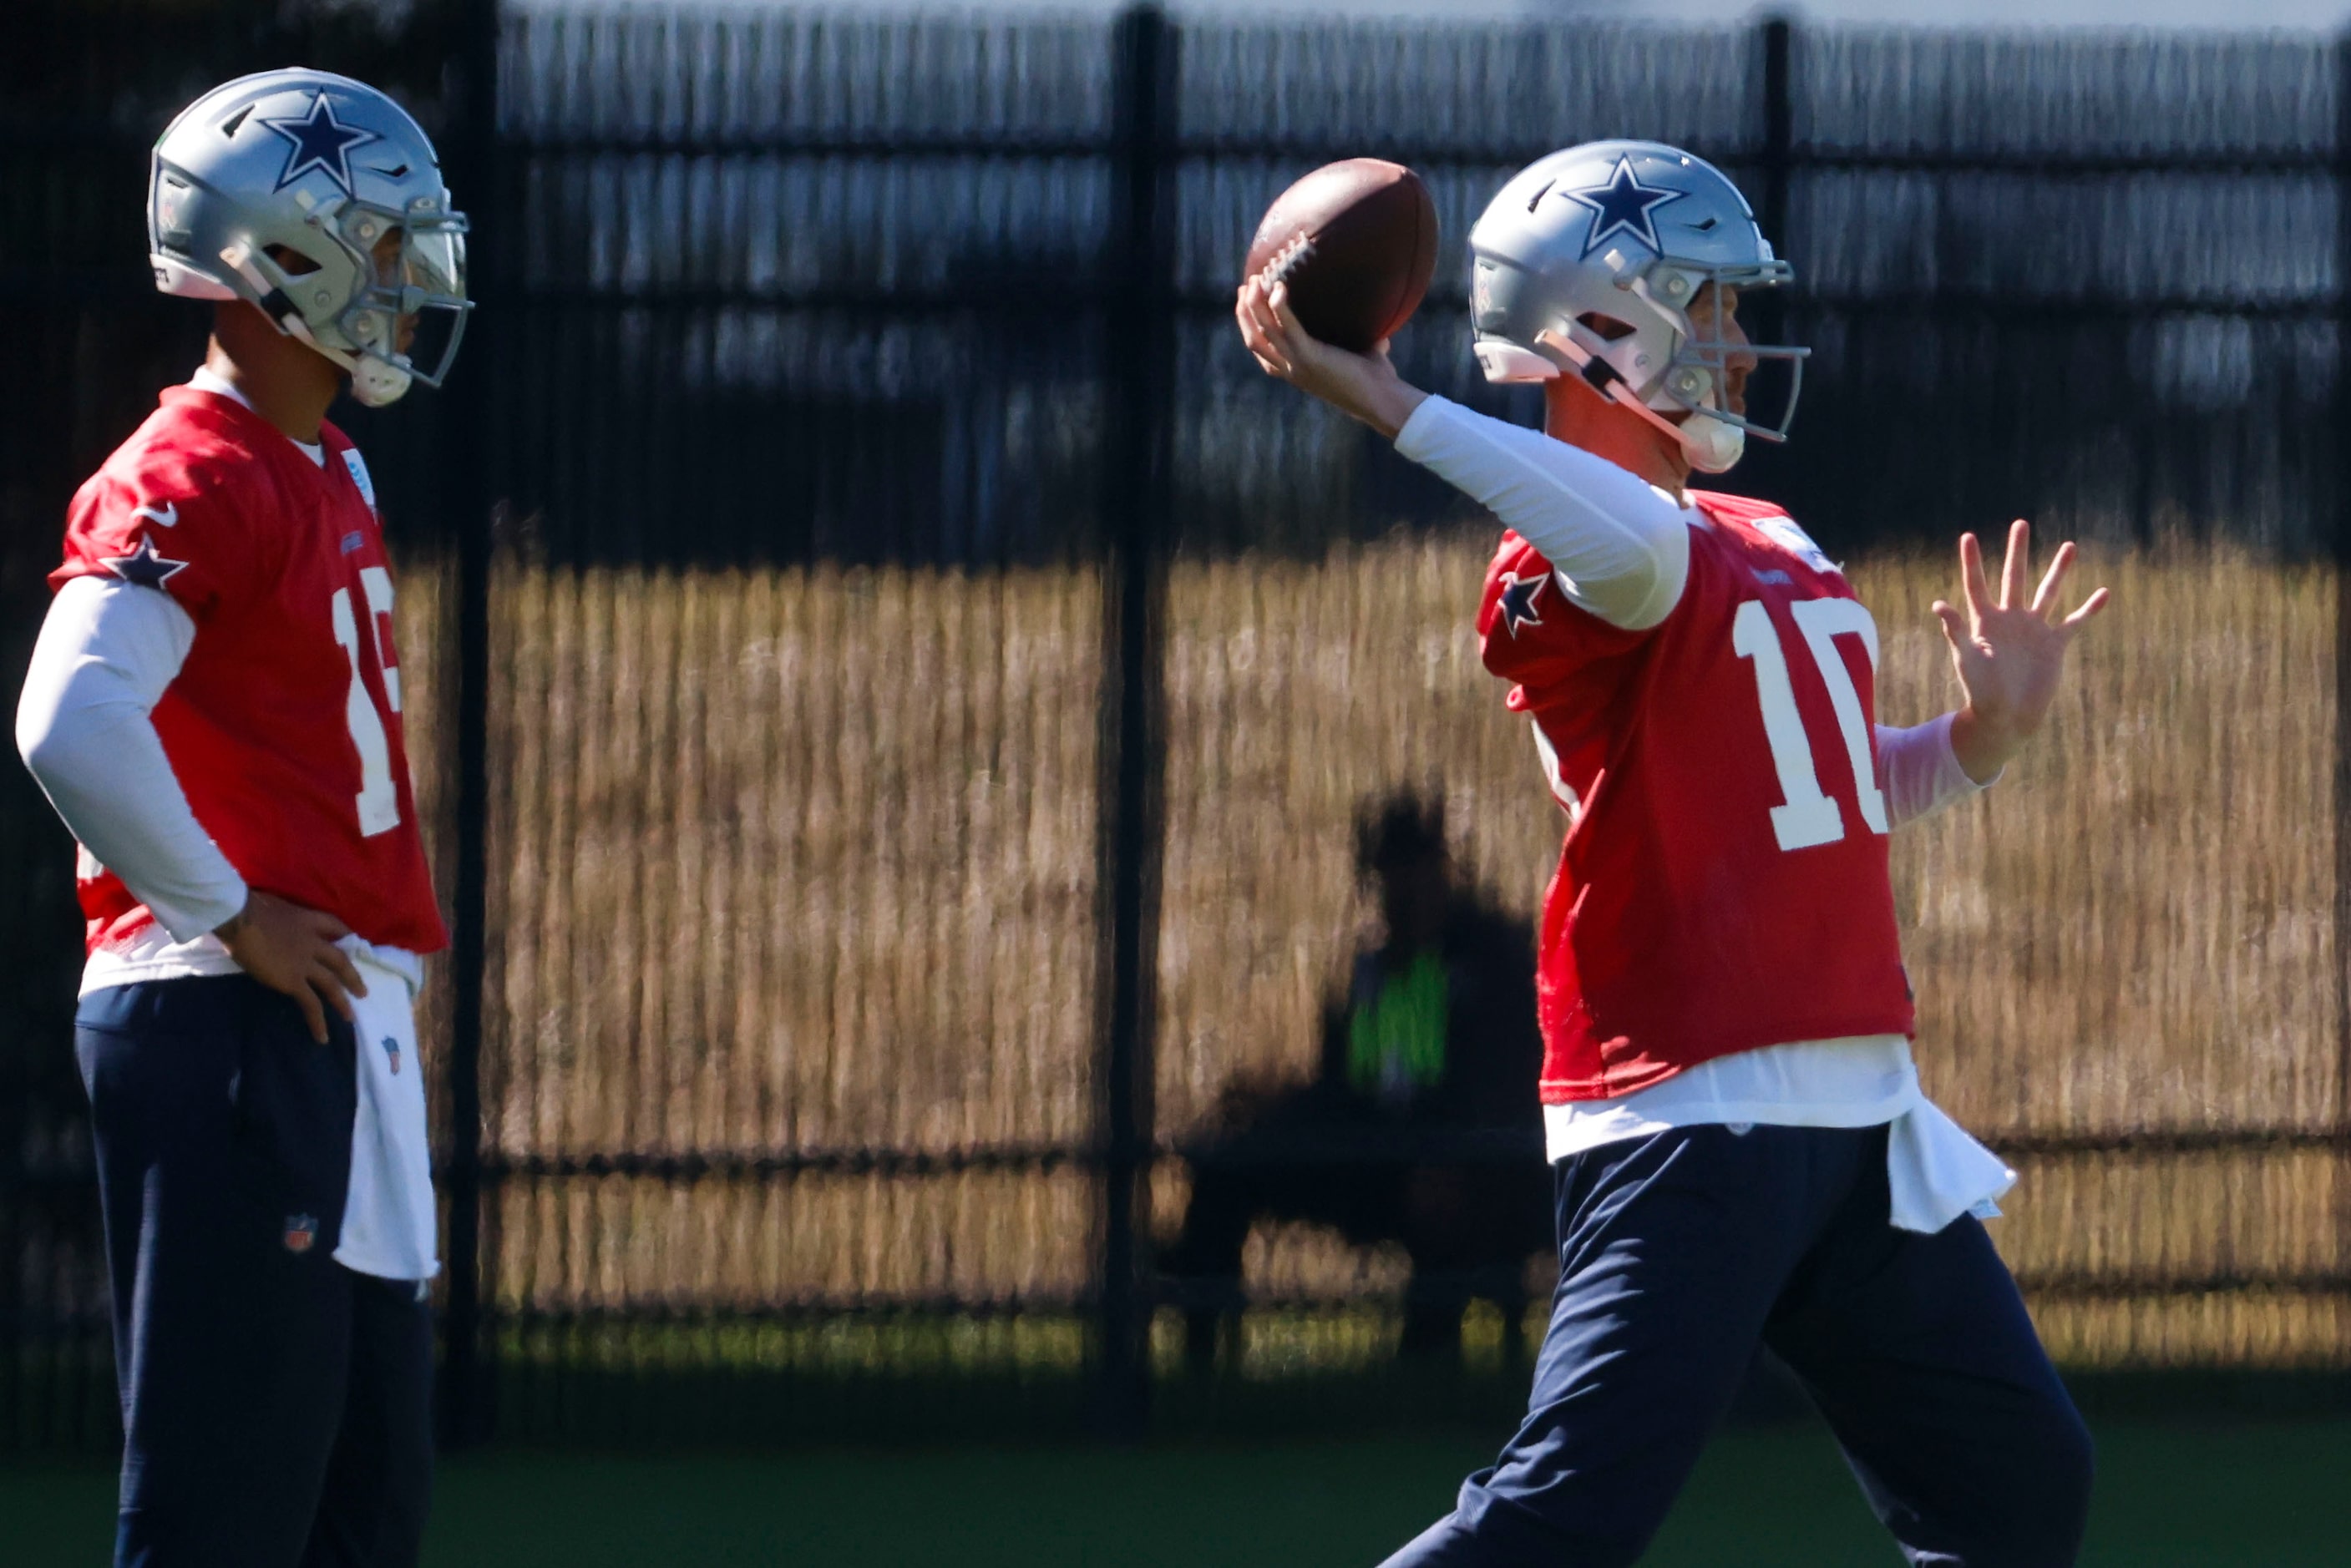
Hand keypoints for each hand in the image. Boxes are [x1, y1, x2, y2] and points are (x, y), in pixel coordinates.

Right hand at [215, 890, 366, 1042]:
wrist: (242, 918)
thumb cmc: (248, 907)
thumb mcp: (274, 904)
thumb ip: (279, 915)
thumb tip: (268, 918)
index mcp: (308, 919)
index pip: (333, 925)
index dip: (344, 934)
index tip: (352, 941)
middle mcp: (313, 943)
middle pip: (340, 960)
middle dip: (352, 976)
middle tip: (362, 992)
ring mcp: (305, 963)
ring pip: (331, 985)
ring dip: (342, 1002)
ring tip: (351, 1017)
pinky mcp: (293, 981)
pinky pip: (311, 1004)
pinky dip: (318, 1021)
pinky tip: (322, 1036)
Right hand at [1234, 275, 1428, 438]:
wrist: (1382, 401)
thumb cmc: (1376, 380)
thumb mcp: (1357, 357)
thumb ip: (1358, 344)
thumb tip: (1379, 331)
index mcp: (1297, 373)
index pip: (1263, 353)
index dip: (1250, 328)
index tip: (1249, 304)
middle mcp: (1291, 371)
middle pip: (1254, 340)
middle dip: (1245, 312)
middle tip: (1245, 286)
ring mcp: (1297, 364)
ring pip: (1261, 332)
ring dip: (1253, 304)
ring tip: (1254, 280)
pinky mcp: (1309, 356)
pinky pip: (1285, 326)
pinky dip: (1279, 305)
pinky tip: (1279, 286)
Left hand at [1934, 520, 2110, 783]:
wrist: (2007, 716)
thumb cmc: (1980, 689)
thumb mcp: (1967, 658)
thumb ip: (1955, 630)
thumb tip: (1938, 605)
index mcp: (1986, 621)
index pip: (1977, 584)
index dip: (1972, 561)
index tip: (1968, 536)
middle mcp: (2010, 619)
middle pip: (2015, 577)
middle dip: (2017, 551)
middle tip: (2021, 523)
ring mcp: (2034, 629)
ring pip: (2048, 592)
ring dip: (2059, 570)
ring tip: (2069, 546)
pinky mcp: (2054, 644)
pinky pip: (2075, 621)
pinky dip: (2089, 609)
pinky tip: (2103, 593)